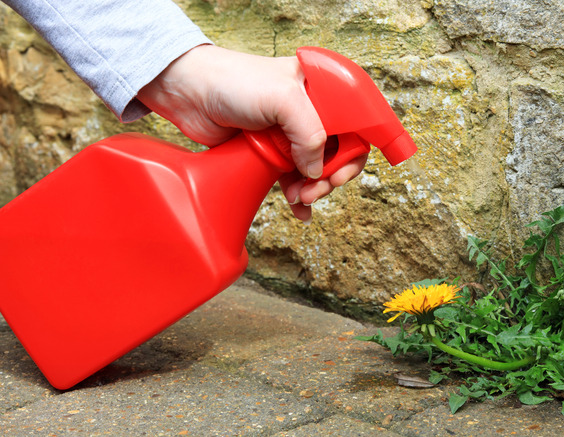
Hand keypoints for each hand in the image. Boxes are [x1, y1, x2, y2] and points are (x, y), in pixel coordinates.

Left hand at [137, 44, 365, 221]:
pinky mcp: (271, 152)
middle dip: (332, 175)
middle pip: (340, 151)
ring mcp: (291, 133)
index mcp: (323, 89)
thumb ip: (310, 134)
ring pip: (317, 169)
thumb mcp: (283, 100)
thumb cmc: (233, 81)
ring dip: (315, 188)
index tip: (341, 172)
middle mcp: (311, 110)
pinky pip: (294, 178)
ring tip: (301, 197)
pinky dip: (300, 195)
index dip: (355, 150)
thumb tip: (317, 171)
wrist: (188, 92)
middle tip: (317, 188)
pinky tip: (299, 209)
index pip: (356, 123)